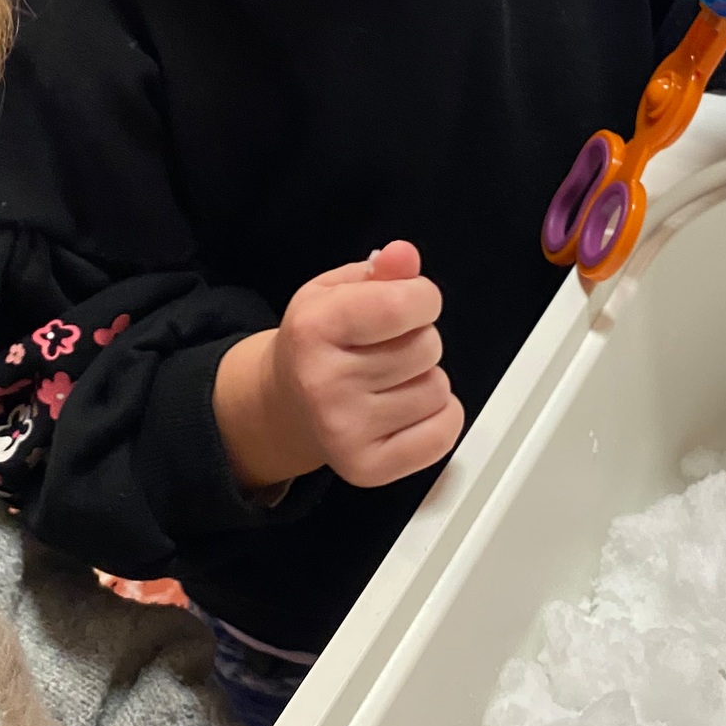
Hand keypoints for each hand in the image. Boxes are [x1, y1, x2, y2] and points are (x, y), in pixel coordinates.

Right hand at [212, 240, 463, 492]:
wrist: (282, 405)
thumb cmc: (317, 341)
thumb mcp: (334, 291)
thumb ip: (378, 271)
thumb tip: (404, 256)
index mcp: (314, 328)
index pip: (403, 305)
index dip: (423, 298)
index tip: (411, 302)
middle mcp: (324, 383)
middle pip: (427, 347)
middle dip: (419, 338)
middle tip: (386, 346)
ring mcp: (345, 431)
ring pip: (438, 390)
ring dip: (425, 378)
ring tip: (390, 378)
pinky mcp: (366, 468)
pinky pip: (443, 434)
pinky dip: (440, 416)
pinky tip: (406, 407)